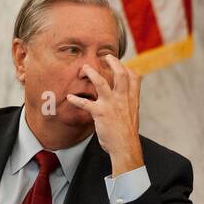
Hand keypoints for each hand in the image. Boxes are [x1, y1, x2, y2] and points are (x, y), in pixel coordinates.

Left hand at [65, 55, 144, 174]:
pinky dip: (76, 100)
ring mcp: (112, 105)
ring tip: (84, 68)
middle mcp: (123, 99)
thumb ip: (129, 104)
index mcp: (132, 99)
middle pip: (120, 74)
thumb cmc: (128, 133)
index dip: (128, 68)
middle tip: (106, 56)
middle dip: (113, 62)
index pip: (134, 77)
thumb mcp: (133, 115)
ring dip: (91, 73)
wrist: (126, 147)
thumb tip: (125, 99)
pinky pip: (86, 104)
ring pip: (101, 83)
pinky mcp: (101, 113)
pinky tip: (69, 97)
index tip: (122, 65)